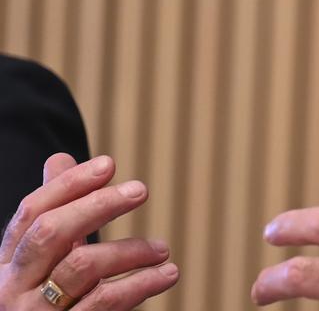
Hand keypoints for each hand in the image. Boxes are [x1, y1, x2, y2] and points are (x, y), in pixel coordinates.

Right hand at [0, 154, 177, 309]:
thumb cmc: (46, 305)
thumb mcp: (46, 260)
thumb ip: (57, 213)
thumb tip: (61, 158)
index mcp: (6, 266)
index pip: (31, 213)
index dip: (69, 185)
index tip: (110, 163)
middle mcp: (12, 289)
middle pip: (51, 233)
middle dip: (97, 205)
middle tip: (141, 189)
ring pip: (79, 267)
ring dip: (129, 249)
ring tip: (163, 248)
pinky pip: (104, 303)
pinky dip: (140, 284)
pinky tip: (167, 274)